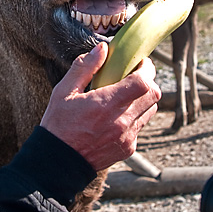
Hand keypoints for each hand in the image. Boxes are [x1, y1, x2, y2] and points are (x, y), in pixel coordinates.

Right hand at [40, 42, 160, 169]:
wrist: (58, 163)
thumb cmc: (58, 124)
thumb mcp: (64, 92)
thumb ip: (85, 68)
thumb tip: (102, 48)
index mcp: (106, 104)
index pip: (143, 82)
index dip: (146, 68)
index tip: (138, 62)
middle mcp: (122, 121)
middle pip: (154, 94)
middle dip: (148, 81)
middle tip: (135, 75)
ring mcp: (127, 137)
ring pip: (151, 110)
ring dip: (143, 98)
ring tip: (125, 95)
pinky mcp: (128, 148)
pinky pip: (140, 126)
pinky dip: (135, 117)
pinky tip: (116, 115)